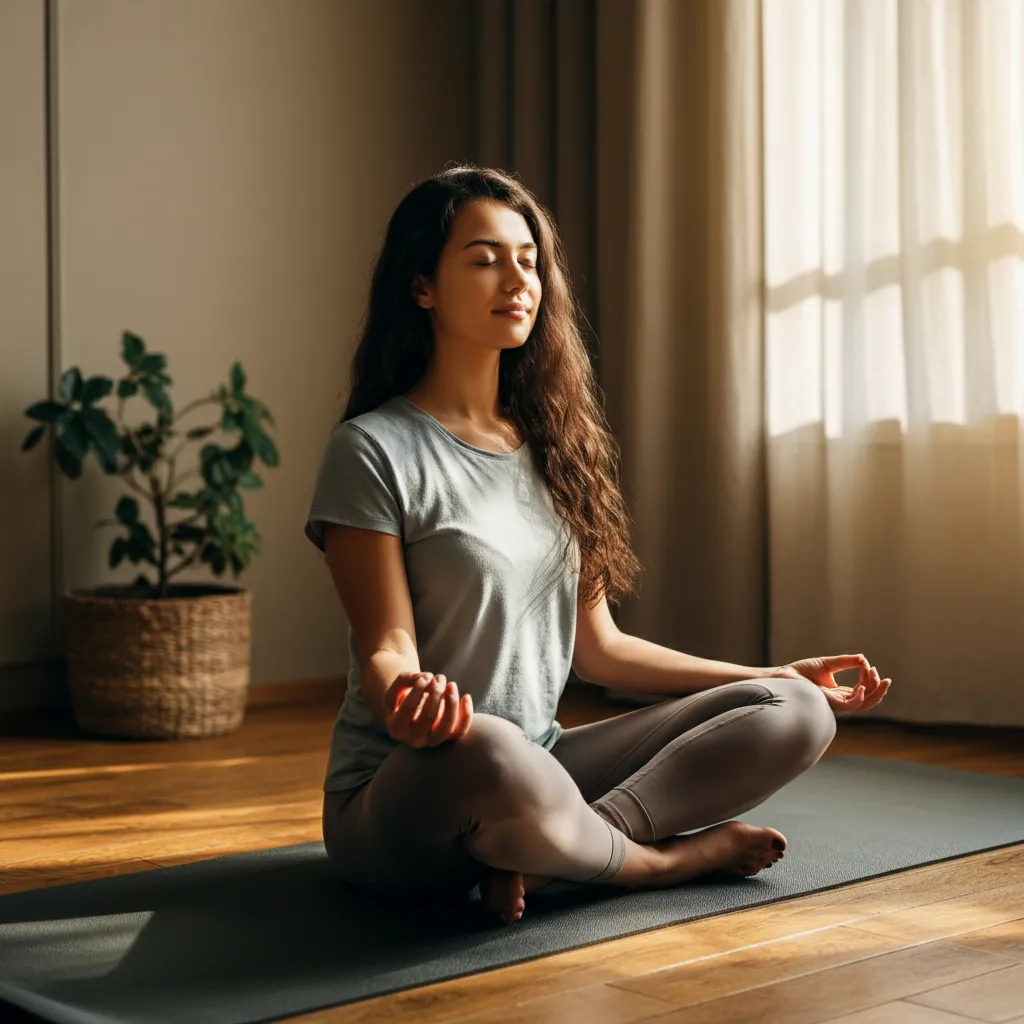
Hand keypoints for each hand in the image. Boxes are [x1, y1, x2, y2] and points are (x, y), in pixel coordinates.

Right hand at [385, 671, 472, 746]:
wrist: (413, 714)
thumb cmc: (403, 698)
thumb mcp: (397, 687)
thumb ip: (406, 679)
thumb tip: (427, 677)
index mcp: (396, 728)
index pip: (408, 708)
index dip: (418, 690)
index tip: (425, 677)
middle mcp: (414, 739)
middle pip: (428, 717)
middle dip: (436, 693)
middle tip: (439, 677)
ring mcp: (432, 741)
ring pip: (446, 727)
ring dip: (451, 703)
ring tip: (451, 684)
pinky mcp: (448, 738)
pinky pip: (460, 730)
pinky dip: (466, 714)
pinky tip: (466, 696)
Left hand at [766, 654, 890, 714]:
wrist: (785, 675)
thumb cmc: (802, 672)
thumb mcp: (828, 664)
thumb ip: (845, 662)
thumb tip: (863, 659)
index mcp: (840, 693)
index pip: (862, 691)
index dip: (870, 680)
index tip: (869, 666)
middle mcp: (839, 700)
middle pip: (866, 701)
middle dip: (878, 691)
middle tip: (886, 679)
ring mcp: (834, 703)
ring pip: (862, 705)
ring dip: (873, 693)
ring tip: (879, 679)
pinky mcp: (828, 703)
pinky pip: (849, 706)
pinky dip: (858, 698)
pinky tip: (862, 687)